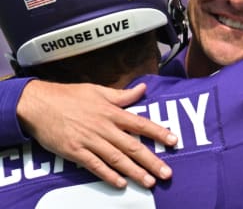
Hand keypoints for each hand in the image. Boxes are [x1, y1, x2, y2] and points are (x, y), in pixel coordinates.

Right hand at [17, 79, 176, 187]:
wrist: (40, 104)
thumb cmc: (70, 95)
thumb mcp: (98, 90)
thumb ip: (122, 94)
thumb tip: (143, 89)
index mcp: (111, 112)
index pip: (140, 123)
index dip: (158, 132)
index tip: (173, 141)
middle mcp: (104, 127)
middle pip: (132, 146)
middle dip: (151, 160)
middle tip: (166, 173)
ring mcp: (90, 141)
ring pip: (116, 159)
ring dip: (134, 172)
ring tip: (149, 182)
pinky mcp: (75, 152)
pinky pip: (95, 166)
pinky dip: (108, 176)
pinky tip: (121, 184)